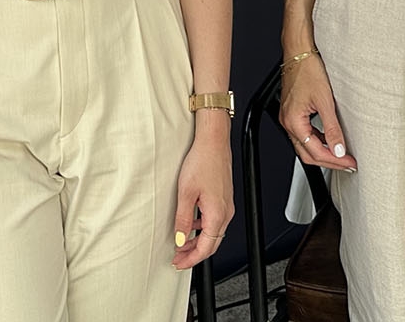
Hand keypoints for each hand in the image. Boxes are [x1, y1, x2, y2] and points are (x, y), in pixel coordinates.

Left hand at [171, 126, 233, 269]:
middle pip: (212, 243)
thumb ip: (183, 219)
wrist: (213, 142)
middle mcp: (225, 212)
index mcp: (217, 214)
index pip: (206, 248)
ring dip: (198, 241)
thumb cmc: (202, 161)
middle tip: (178, 258)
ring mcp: (226, 206)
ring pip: (213, 233)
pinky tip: (191, 225)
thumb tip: (181, 239)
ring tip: (181, 244)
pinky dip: (202, 229)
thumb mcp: (186, 193)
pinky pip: (214, 221)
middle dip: (194, 254)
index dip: (191, 259)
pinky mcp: (223, 199)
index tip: (179, 263)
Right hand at [277, 53, 356, 172]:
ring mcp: (289, 118)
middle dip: (328, 161)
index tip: (349, 162)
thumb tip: (338, 149)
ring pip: (305, 146)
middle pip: (307, 154)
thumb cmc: (308, 70)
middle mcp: (288, 122)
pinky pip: (304, 134)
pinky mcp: (293, 112)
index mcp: (293, 122)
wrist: (299, 53)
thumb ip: (332, 128)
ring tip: (341, 154)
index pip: (315, 152)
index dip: (334, 160)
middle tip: (347, 164)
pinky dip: (317, 141)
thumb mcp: (325, 101)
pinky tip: (329, 140)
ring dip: (323, 152)